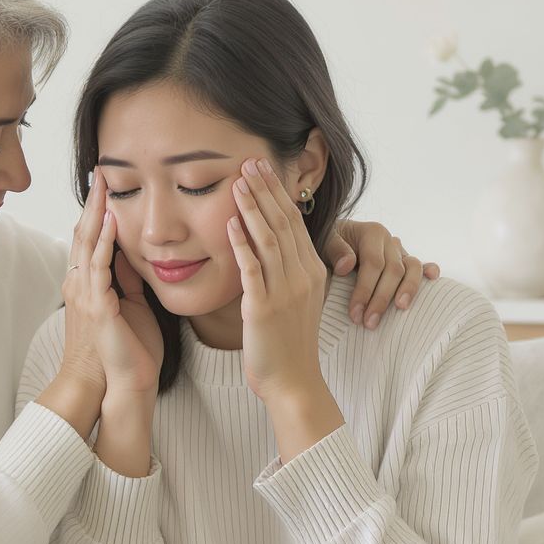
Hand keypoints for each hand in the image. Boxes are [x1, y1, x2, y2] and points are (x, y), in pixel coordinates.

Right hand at [63, 168, 162, 397]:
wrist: (123, 383)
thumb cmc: (129, 349)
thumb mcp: (131, 304)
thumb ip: (127, 279)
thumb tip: (130, 253)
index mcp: (89, 285)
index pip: (90, 239)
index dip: (97, 211)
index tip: (106, 185)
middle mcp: (81, 286)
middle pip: (83, 234)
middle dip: (92, 203)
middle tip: (100, 173)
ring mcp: (86, 295)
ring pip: (87, 245)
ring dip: (96, 214)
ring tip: (103, 187)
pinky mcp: (98, 307)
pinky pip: (99, 268)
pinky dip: (104, 243)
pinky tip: (111, 223)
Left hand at [227, 157, 345, 462]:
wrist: (293, 382)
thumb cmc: (287, 343)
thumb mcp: (295, 299)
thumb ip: (285, 270)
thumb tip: (267, 243)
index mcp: (312, 271)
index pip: (294, 223)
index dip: (278, 193)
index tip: (263, 168)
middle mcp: (303, 276)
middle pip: (283, 223)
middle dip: (265, 190)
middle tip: (250, 161)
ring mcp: (285, 292)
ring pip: (269, 240)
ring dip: (253, 208)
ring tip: (239, 182)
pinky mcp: (263, 308)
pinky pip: (253, 269)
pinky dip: (242, 244)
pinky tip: (230, 223)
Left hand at [324, 221, 440, 329]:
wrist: (333, 239)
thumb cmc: (328, 243)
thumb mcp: (324, 241)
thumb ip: (334, 250)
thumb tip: (347, 265)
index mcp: (371, 233)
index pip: (373, 264)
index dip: (365, 290)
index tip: (355, 314)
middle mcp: (389, 241)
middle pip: (394, 270)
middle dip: (381, 299)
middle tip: (369, 323)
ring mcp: (400, 251)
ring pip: (413, 268)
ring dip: (409, 290)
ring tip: (400, 309)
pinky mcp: (405, 261)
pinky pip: (421, 265)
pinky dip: (429, 271)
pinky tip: (432, 280)